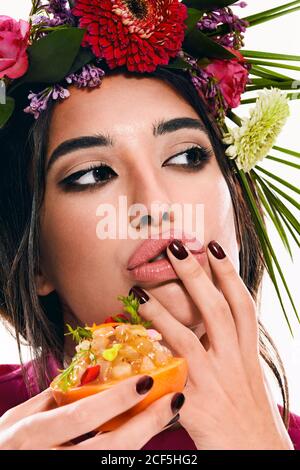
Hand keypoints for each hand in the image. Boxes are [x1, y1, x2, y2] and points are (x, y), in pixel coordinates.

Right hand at [0, 375, 183, 448]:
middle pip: (107, 448)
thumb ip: (49, 400)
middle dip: (145, 425)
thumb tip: (87, 376)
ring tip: (166, 416)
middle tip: (174, 401)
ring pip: (112, 463)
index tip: (147, 380)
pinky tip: (142, 436)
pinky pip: (108, 467)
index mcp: (31, 435)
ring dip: (143, 439)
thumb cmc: (6, 445)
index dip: (116, 400)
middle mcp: (47, 460)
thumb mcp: (17, 420)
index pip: (81, 416)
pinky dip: (126, 453)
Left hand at [132, 239, 293, 449]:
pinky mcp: (196, 406)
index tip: (214, 247)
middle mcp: (234, 362)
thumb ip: (229, 347)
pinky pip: (169, 378)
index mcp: (247, 352)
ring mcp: (215, 383)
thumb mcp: (245, 373)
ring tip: (140, 293)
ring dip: (162, 314)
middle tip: (175, 247)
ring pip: (189, 339)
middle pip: (217, 310)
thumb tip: (206, 322)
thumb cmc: (247, 410)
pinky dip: (150, 360)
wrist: (256, 454)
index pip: (243, 304)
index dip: (230, 273)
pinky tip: (131, 346)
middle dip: (196, 276)